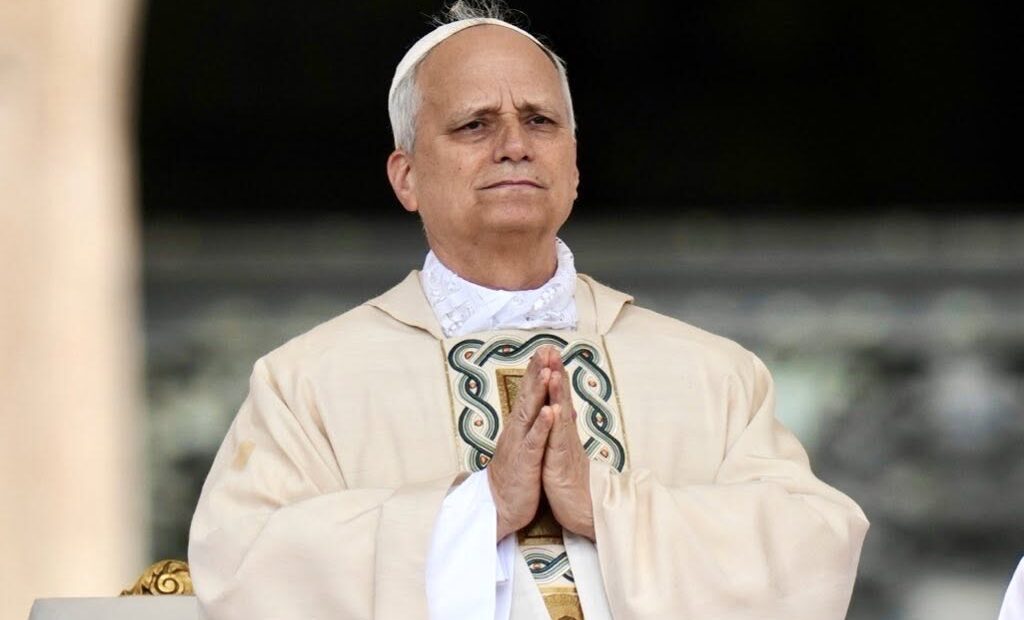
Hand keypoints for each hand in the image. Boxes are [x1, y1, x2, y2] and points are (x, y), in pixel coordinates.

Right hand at [488, 347, 557, 540]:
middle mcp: (516, 430)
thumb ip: (539, 425)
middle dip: (537, 371)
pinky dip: (542, 425)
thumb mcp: (529, 447)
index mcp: (520, 427)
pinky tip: (550, 411)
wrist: (501, 508)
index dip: (537, 371)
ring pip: (529, 413)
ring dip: (538, 391)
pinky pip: (534, 441)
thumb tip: (554, 407)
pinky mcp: (524, 462)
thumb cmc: (517, 478)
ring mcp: (519, 445)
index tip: (546, 349)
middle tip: (545, 348)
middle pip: (527, 395)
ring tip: (547, 371)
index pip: (529, 393)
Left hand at [542, 355, 595, 540]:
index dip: (553, 375)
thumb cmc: (571, 483)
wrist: (583, 511)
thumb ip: (564, 429)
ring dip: (558, 393)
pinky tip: (555, 409)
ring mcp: (564, 447)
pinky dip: (556, 424)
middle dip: (556, 373)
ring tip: (554, 371)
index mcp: (562, 432)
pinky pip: (558, 441)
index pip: (557, 398)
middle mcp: (565, 435)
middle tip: (552, 349)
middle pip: (561, 399)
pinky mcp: (560, 463)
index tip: (548, 353)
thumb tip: (566, 410)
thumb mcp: (564, 451)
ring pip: (561, 415)